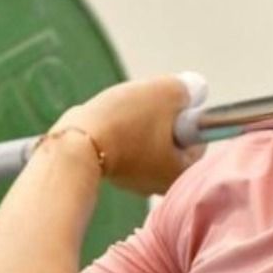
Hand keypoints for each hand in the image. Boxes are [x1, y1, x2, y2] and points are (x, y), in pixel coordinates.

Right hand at [49, 72, 207, 195]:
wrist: (74, 141)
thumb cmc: (126, 120)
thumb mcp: (168, 92)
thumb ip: (188, 89)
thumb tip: (195, 90)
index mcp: (181, 171)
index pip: (198, 138)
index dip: (185, 113)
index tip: (168, 104)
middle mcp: (159, 183)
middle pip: (171, 138)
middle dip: (161, 118)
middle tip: (145, 106)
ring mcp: (133, 180)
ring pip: (147, 140)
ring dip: (139, 122)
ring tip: (124, 115)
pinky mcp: (110, 171)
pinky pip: (125, 144)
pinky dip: (120, 130)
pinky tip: (109, 124)